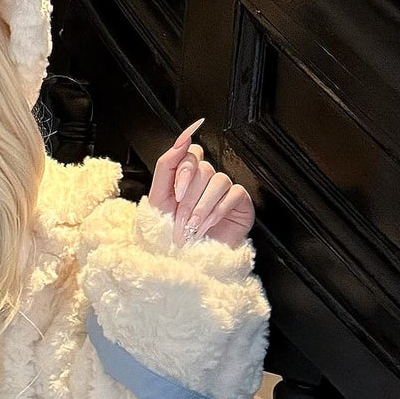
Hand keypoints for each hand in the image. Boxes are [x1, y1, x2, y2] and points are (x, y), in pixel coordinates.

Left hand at [148, 119, 254, 246]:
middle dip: (188, 199)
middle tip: (181, 220)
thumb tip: (180, 140)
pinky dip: (218, 210)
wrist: (188, 258)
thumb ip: (166, 165)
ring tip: (193, 227)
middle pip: (203, 169)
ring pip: (218, 180)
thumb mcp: (159, 198)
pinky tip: (209, 224)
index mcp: (186, 174)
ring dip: (202, 207)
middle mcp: (206, 178)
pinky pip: (234, 193)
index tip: (177, 191)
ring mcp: (224, 188)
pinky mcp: (240, 200)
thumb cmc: (172, 230)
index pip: (191, 153)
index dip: (184, 169)